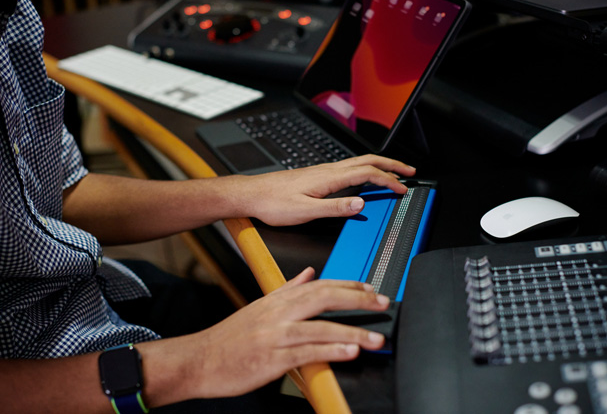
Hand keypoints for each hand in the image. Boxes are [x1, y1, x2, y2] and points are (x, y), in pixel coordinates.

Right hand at [183, 268, 388, 398]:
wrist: (199, 359)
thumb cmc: (230, 337)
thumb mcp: (260, 306)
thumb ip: (287, 289)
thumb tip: (308, 273)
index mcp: (277, 299)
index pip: (319, 285)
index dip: (348, 285)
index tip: (369, 288)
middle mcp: (278, 313)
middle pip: (324, 297)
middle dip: (357, 299)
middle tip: (381, 303)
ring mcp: (275, 335)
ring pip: (320, 327)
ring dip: (353, 332)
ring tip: (376, 338)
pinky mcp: (272, 358)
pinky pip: (307, 352)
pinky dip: (330, 350)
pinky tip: (349, 352)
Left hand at [241, 154, 415, 225]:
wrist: (252, 195)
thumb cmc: (273, 203)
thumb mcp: (305, 211)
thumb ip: (335, 208)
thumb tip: (361, 204)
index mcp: (329, 178)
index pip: (367, 174)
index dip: (388, 180)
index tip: (403, 189)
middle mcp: (328, 170)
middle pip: (367, 161)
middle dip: (391, 165)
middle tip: (410, 170)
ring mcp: (323, 171)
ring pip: (359, 162)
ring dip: (380, 165)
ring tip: (394, 171)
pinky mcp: (318, 175)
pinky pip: (349, 167)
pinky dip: (366, 169)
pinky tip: (365, 177)